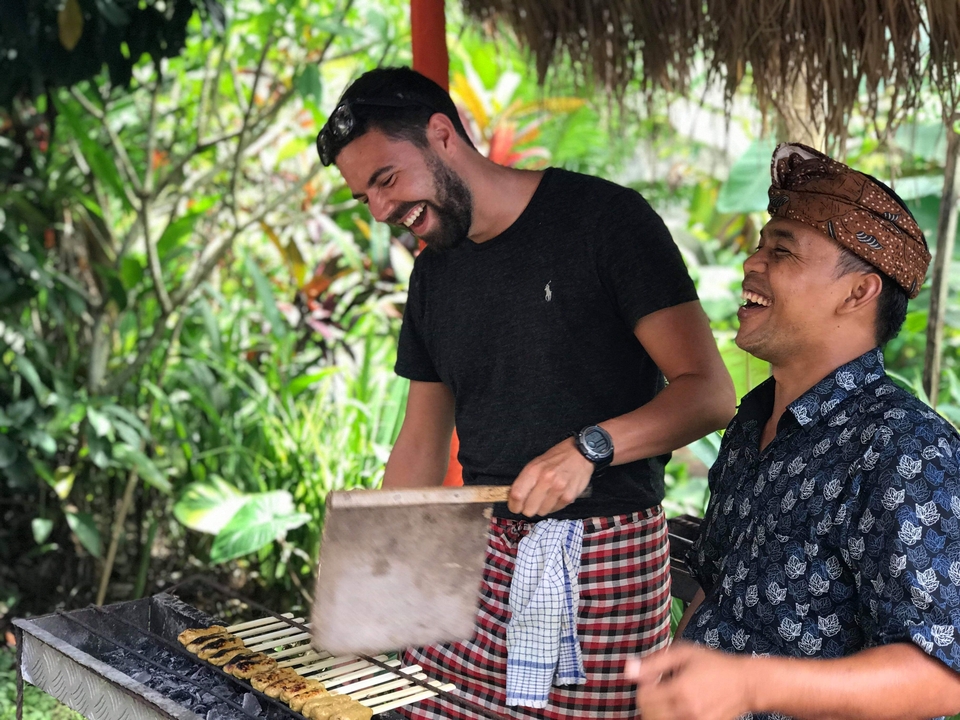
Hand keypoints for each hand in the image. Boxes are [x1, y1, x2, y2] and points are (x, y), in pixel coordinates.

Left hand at [508, 438, 592, 516]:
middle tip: (531, 504)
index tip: (515, 507)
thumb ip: (525, 480)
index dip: (513, 505)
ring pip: (542, 512)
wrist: (580, 453)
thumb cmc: (556, 458)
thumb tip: (514, 498)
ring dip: (542, 507)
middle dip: (528, 509)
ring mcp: (558, 488)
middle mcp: (545, 479)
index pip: (517, 495)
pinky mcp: (569, 496)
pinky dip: (554, 506)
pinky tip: (557, 495)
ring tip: (547, 496)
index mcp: (533, 470)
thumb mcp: (536, 463)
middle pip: (528, 509)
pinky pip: (555, 509)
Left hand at [625, 642, 755, 719]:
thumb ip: (654, 663)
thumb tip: (628, 669)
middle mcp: (686, 710)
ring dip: (657, 711)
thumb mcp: (683, 653)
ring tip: (669, 698)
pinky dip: (671, 717)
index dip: (642, 687)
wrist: (745, 684)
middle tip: (658, 689)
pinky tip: (679, 706)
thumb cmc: (714, 664)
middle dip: (648, 701)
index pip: (643, 698)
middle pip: (648, 714)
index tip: (651, 679)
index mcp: (679, 690)